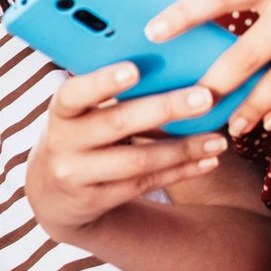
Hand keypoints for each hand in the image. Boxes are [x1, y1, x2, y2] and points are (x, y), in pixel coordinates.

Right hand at [27, 64, 229, 239]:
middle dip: (164, 109)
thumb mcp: (80, 114)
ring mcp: (77, 176)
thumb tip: (173, 69)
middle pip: (116, 124)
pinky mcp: (96, 201)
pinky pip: (144, 184)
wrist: (51, 193)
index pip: (74, 94)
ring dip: (182, 149)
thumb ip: (110, 95)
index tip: (134, 69)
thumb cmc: (78, 135)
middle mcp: (62, 144)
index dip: (101, 82)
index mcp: (60, 112)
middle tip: (205, 96)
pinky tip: (208, 161)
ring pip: (137, 161)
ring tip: (219, 140)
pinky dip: (180, 171)